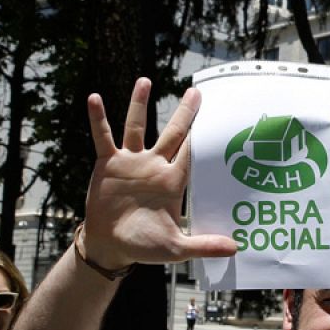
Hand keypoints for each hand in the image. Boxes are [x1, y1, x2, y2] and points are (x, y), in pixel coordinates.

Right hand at [80, 82, 236, 270]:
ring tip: (145, 80)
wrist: (111, 245)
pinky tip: (94, 98)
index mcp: (172, 182)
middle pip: (173, 133)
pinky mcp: (108, 164)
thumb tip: (235, 248)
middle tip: (197, 91)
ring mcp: (131, 162)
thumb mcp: (175, 248)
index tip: (218, 116)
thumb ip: (203, 245)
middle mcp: (154, 166)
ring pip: (137, 127)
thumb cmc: (144, 246)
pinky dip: (99, 119)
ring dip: (139, 104)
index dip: (203, 136)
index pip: (191, 154)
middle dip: (184, 113)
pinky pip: (103, 137)